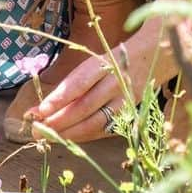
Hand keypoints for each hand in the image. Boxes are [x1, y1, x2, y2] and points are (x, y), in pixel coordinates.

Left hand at [28, 22, 177, 142]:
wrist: (156, 54)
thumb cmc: (115, 57)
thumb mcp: (97, 58)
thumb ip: (76, 80)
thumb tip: (47, 104)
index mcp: (105, 63)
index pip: (79, 83)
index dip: (59, 98)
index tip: (40, 109)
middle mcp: (116, 82)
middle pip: (85, 106)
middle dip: (58, 120)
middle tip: (36, 129)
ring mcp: (125, 99)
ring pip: (96, 121)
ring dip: (69, 132)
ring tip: (48, 136)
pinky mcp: (130, 112)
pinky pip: (106, 128)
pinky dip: (87, 135)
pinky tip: (70, 138)